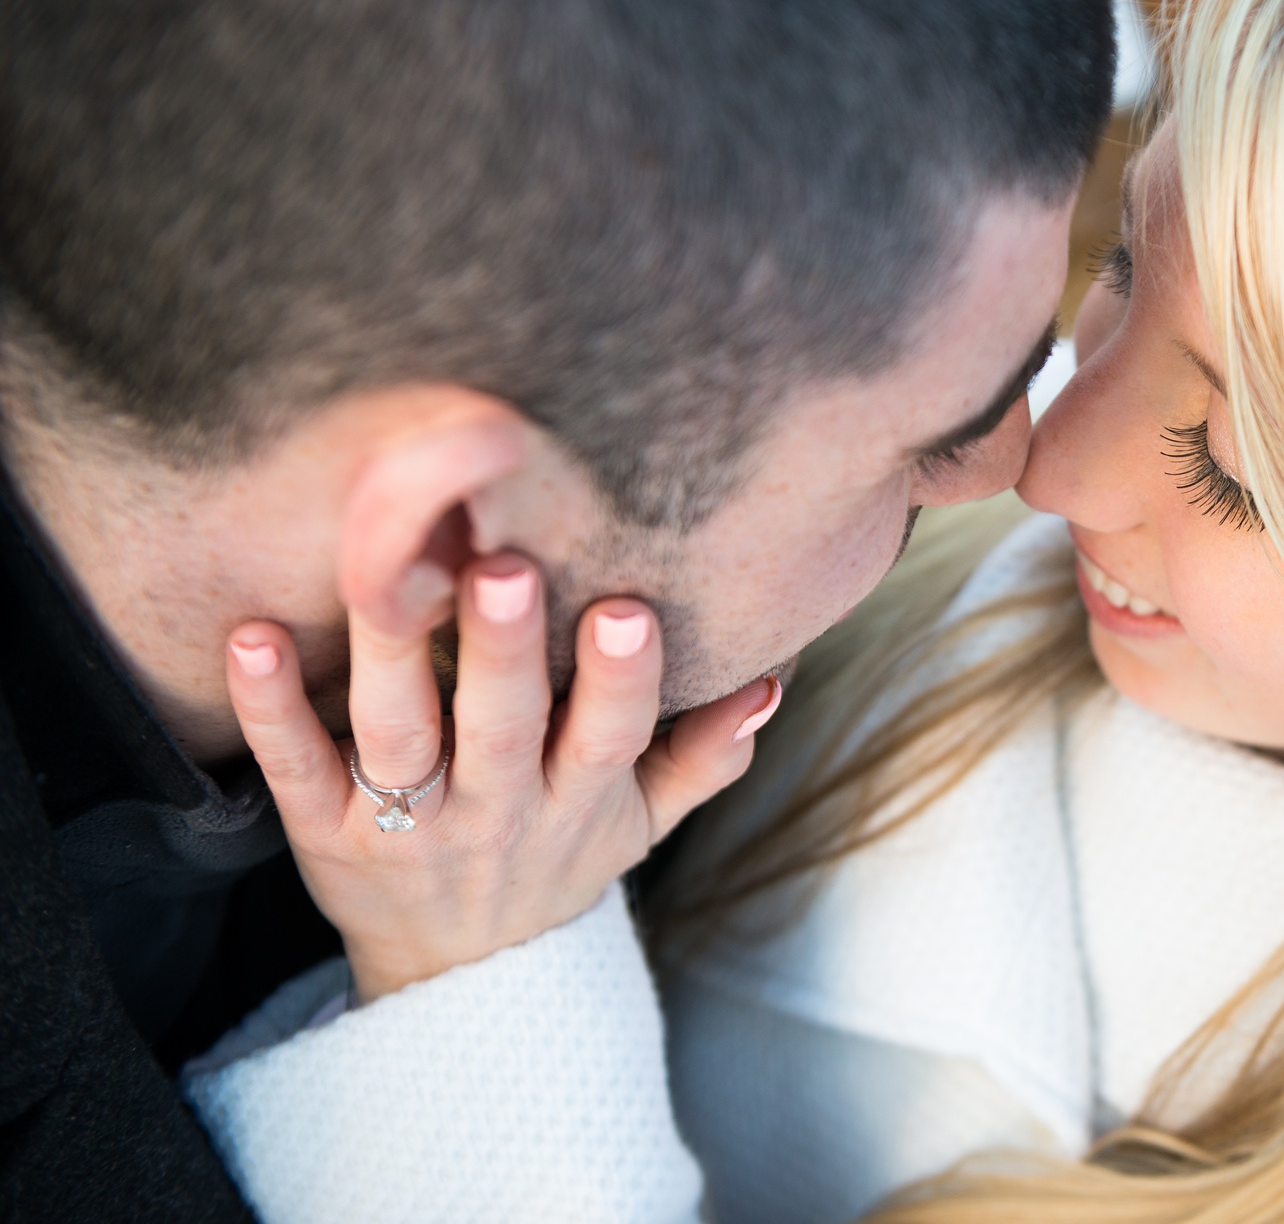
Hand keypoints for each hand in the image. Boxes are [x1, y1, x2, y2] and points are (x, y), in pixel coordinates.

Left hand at [222, 554, 780, 1001]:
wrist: (458, 973)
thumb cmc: (559, 863)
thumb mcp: (644, 821)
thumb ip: (707, 753)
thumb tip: (772, 679)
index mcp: (578, 801)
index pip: (610, 737)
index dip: (620, 680)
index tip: (627, 610)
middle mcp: (496, 811)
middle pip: (501, 728)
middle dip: (504, 650)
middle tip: (504, 567)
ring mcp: (406, 824)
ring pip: (399, 738)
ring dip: (392, 658)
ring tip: (383, 575)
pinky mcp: (324, 830)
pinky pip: (294, 766)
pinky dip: (271, 707)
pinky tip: (255, 636)